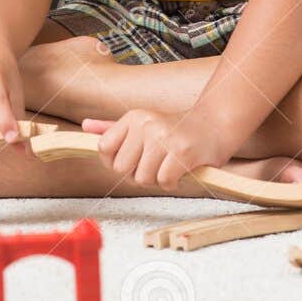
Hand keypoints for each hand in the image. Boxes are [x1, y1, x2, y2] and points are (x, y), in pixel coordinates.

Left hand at [82, 110, 233, 190]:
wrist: (215, 124)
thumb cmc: (177, 128)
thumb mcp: (143, 123)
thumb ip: (114, 127)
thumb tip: (85, 126)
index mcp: (133, 117)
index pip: (104, 148)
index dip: (114, 162)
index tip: (130, 161)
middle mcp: (146, 125)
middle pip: (122, 169)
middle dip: (136, 174)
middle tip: (153, 166)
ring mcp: (164, 138)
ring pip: (143, 178)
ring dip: (156, 180)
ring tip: (168, 166)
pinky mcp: (182, 152)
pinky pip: (164, 181)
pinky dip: (172, 183)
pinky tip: (179, 171)